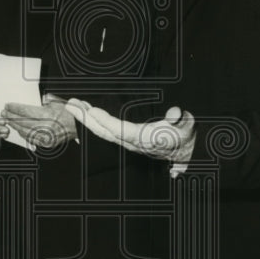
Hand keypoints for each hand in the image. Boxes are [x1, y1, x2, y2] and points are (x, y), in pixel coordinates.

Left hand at [2, 94, 78, 148]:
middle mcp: (46, 127)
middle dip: (12, 116)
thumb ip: (42, 103)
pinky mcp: (47, 144)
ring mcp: (46, 137)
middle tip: (4, 112)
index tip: (8, 105)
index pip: (25, 111)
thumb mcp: (55, 103)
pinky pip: (31, 139)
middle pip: (23, 122)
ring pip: (25, 132)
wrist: (79, 125)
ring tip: (9, 120)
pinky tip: (19, 129)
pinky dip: (24, 134)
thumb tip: (29, 104)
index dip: (15, 108)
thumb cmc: (69, 113)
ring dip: (15, 126)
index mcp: (48, 115)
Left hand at [65, 100, 195, 163]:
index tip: (91, 111)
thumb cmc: (186, 137)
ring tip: (75, 105)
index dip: (105, 121)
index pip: (121, 130)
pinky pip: (107, 132)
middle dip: (86, 119)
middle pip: (105, 132)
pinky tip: (87, 115)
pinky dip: (95, 123)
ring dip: (88, 119)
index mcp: (146, 139)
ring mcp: (129, 142)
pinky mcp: (128, 140)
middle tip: (71, 105)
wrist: (188, 154)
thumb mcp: (188, 127)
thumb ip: (182, 120)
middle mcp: (134, 143)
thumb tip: (176, 113)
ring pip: (103, 132)